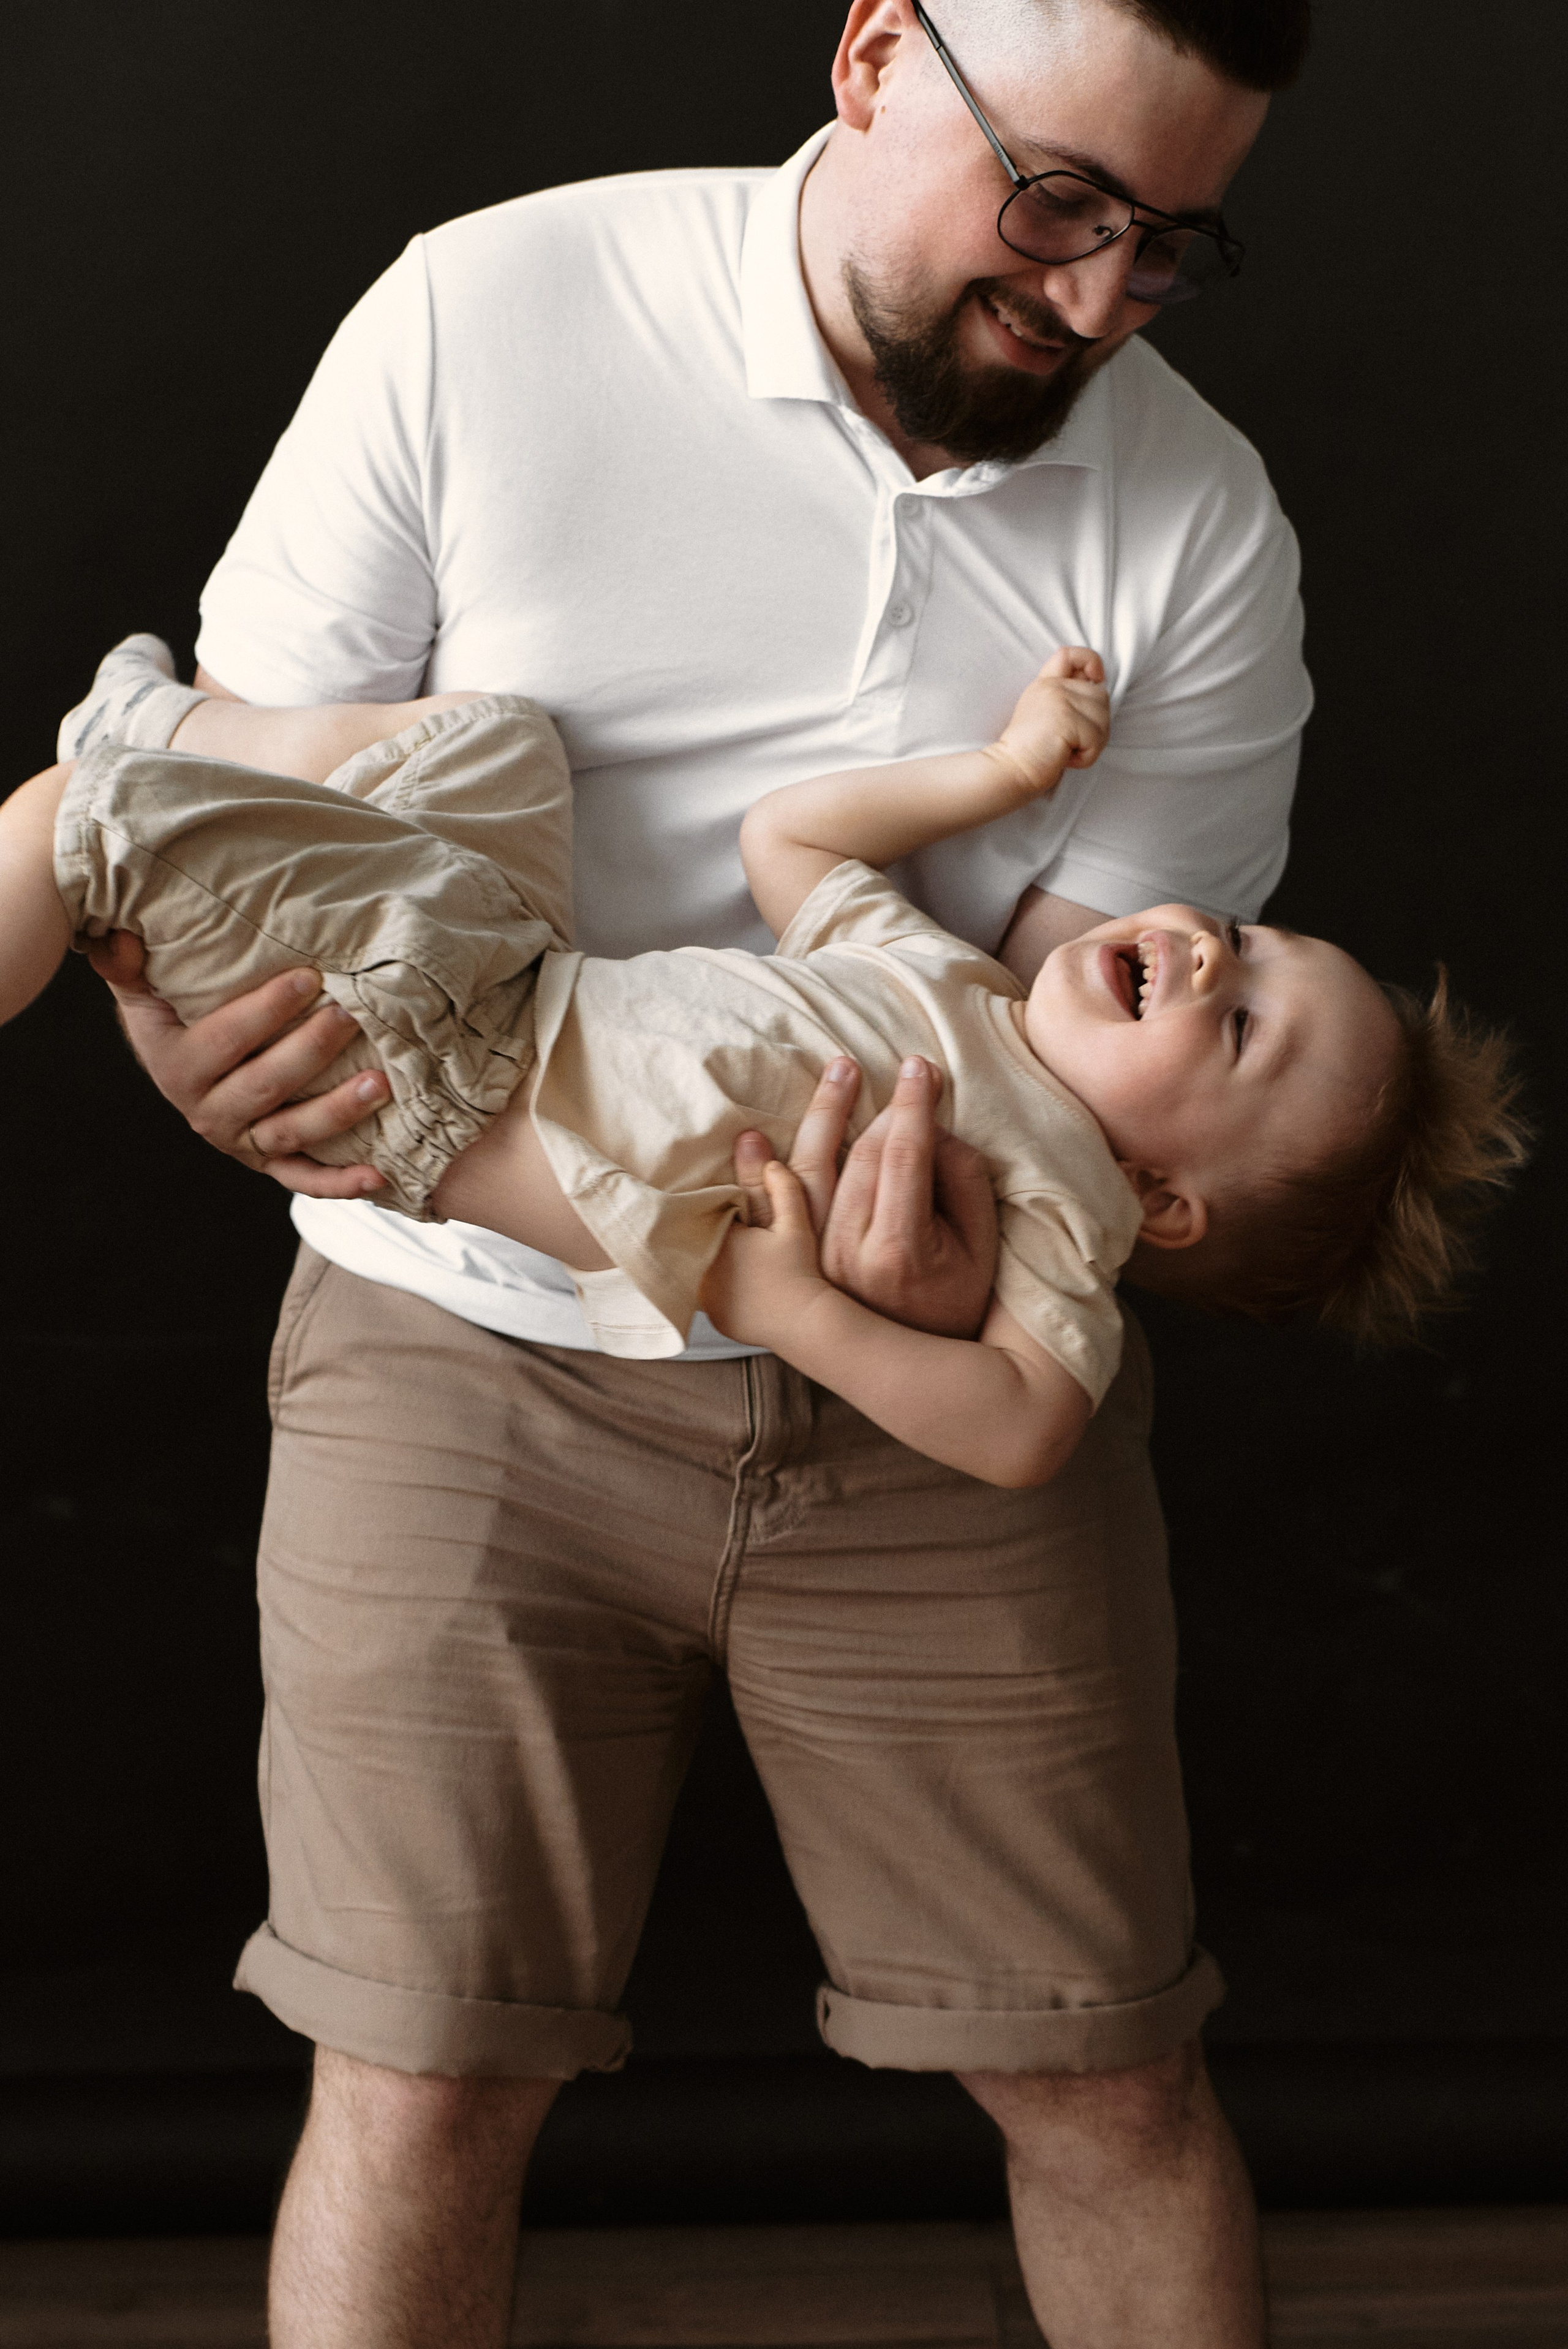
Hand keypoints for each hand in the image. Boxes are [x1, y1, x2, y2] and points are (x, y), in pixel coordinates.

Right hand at [87, 931, 388, 1196]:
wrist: (186, 1058)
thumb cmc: (175, 1007)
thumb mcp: (144, 984)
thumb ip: (127, 963)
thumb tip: (121, 944)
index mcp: (176, 1065)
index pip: (223, 1039)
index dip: (266, 1010)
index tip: (309, 977)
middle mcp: (205, 1111)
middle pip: (263, 1086)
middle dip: (310, 1051)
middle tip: (351, 1016)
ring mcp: (240, 1141)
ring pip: (290, 1132)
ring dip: (336, 1112)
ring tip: (379, 1083)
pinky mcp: (269, 1162)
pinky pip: (303, 1179)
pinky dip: (339, 1183)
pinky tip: (377, 1174)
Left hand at [700, 1158, 828, 1348]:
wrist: (807, 1324)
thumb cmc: (801, 1271)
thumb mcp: (794, 1223)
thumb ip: (778, 1184)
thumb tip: (753, 1140)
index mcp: (719, 1241)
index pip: (702, 1214)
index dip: (709, 1204)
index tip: (712, 1194)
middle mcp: (704, 1272)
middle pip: (698, 1241)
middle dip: (705, 1229)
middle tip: (712, 1218)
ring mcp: (708, 1301)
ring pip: (702, 1268)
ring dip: (710, 1257)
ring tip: (724, 1247)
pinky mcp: (718, 1319)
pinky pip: (713, 1295)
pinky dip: (721, 1285)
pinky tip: (735, 1278)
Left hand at [732, 1054, 997, 1339]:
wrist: (924, 1361)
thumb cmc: (960, 1292)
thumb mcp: (981, 1238)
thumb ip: (962, 1177)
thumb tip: (931, 1125)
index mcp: (899, 1249)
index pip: (904, 1155)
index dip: (912, 1106)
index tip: (918, 1066)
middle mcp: (847, 1256)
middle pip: (860, 1158)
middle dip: (874, 1107)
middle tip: (884, 1067)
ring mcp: (815, 1263)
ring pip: (811, 1174)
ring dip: (819, 1119)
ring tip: (835, 1073)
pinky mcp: (797, 1268)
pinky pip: (777, 1211)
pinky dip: (763, 1175)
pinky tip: (757, 1140)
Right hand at [992, 645, 1108, 795]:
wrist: (1009, 769)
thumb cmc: (1028, 752)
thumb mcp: (1043, 713)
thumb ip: (1066, 697)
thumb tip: (1095, 691)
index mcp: (1046, 684)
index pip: (1071, 654)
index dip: (1092, 663)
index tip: (1095, 681)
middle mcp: (1053, 687)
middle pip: (1100, 696)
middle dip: (1095, 725)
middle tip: (1072, 742)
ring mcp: (1060, 700)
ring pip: (1103, 719)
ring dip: (1092, 744)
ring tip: (1067, 751)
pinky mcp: (1067, 719)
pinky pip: (1096, 739)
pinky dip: (1087, 757)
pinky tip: (1066, 759)